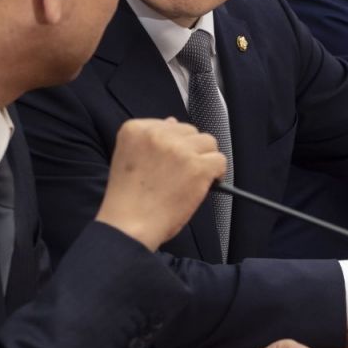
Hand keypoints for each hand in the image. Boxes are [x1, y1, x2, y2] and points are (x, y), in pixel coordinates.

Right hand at [96, 117, 225, 250]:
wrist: (128, 226)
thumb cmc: (127, 199)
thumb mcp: (129, 158)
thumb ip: (151, 139)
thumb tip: (172, 122)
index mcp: (136, 129)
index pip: (168, 124)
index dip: (173, 145)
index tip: (168, 162)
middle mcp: (157, 133)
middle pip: (190, 131)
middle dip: (190, 150)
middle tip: (181, 173)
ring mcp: (179, 149)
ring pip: (208, 142)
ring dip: (204, 159)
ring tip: (192, 178)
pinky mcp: (197, 166)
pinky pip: (220, 160)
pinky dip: (217, 173)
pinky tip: (206, 184)